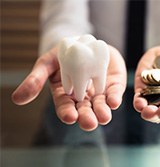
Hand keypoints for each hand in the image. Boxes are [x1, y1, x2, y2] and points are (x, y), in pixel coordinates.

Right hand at [12, 46, 126, 130]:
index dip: (67, 113)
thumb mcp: (47, 63)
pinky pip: (114, 93)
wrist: (84, 42)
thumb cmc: (63, 54)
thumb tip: (17, 99)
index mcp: (66, 95)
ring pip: (100, 105)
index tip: (69, 117)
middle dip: (87, 118)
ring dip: (102, 112)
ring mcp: (99, 92)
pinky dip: (114, 98)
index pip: (65, 107)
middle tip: (89, 123)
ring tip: (104, 117)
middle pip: (84, 111)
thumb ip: (36, 79)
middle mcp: (83, 97)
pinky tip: (114, 102)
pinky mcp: (113, 85)